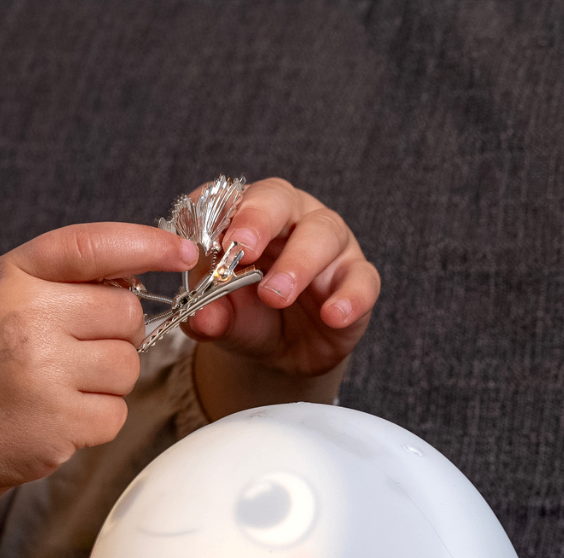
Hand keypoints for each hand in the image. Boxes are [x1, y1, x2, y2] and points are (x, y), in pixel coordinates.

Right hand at [0, 223, 198, 507]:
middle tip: (66, 355)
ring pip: (127, 364)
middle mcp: (26, 318)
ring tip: (52, 389)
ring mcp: (43, 372)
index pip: (93, 246)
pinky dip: (93, 421)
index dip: (148, 245)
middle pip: (126, 312)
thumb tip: (133, 276)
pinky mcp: (58, 423)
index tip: (184, 253)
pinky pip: (115, 412)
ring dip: (104, 381)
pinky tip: (51, 420)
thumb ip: (50, 280)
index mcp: (9, 279)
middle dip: (112, 334)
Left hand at [180, 179, 380, 414]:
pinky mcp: (357, 278)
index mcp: (247, 218)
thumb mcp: (223, 318)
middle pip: (278, 199)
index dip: (217, 212)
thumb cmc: (249, 316)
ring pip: (323, 233)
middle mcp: (291, 218)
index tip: (201, 238)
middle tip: (242, 250)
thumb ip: (210, 315)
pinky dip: (349, 296)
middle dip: (258, 221)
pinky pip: (362, 278)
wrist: (284, 353)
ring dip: (298, 263)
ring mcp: (329, 245)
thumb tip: (201, 318)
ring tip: (276, 295)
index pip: (229, 197)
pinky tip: (333, 315)